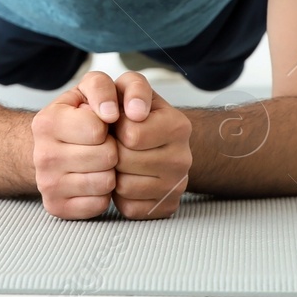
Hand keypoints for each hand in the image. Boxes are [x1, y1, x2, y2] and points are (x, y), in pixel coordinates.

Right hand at [31, 71, 121, 219]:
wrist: (49, 147)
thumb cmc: (77, 116)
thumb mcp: (86, 90)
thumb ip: (101, 87)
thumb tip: (111, 113)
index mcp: (47, 122)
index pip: (98, 129)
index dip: (107, 125)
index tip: (100, 123)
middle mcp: (41, 155)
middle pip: (107, 156)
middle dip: (111, 148)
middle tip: (100, 144)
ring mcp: (46, 185)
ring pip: (106, 183)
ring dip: (109, 171)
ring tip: (98, 161)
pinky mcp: (56, 207)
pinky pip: (100, 204)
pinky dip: (102, 194)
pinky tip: (92, 179)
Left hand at [110, 72, 192, 219]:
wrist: (154, 139)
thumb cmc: (133, 111)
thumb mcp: (131, 88)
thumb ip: (130, 87)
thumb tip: (135, 112)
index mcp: (178, 126)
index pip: (132, 135)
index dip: (115, 128)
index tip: (117, 123)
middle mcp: (184, 158)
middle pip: (125, 162)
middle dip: (112, 151)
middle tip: (116, 144)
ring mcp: (178, 186)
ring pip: (125, 188)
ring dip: (114, 174)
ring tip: (119, 161)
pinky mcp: (167, 208)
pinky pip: (130, 209)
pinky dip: (121, 197)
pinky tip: (126, 179)